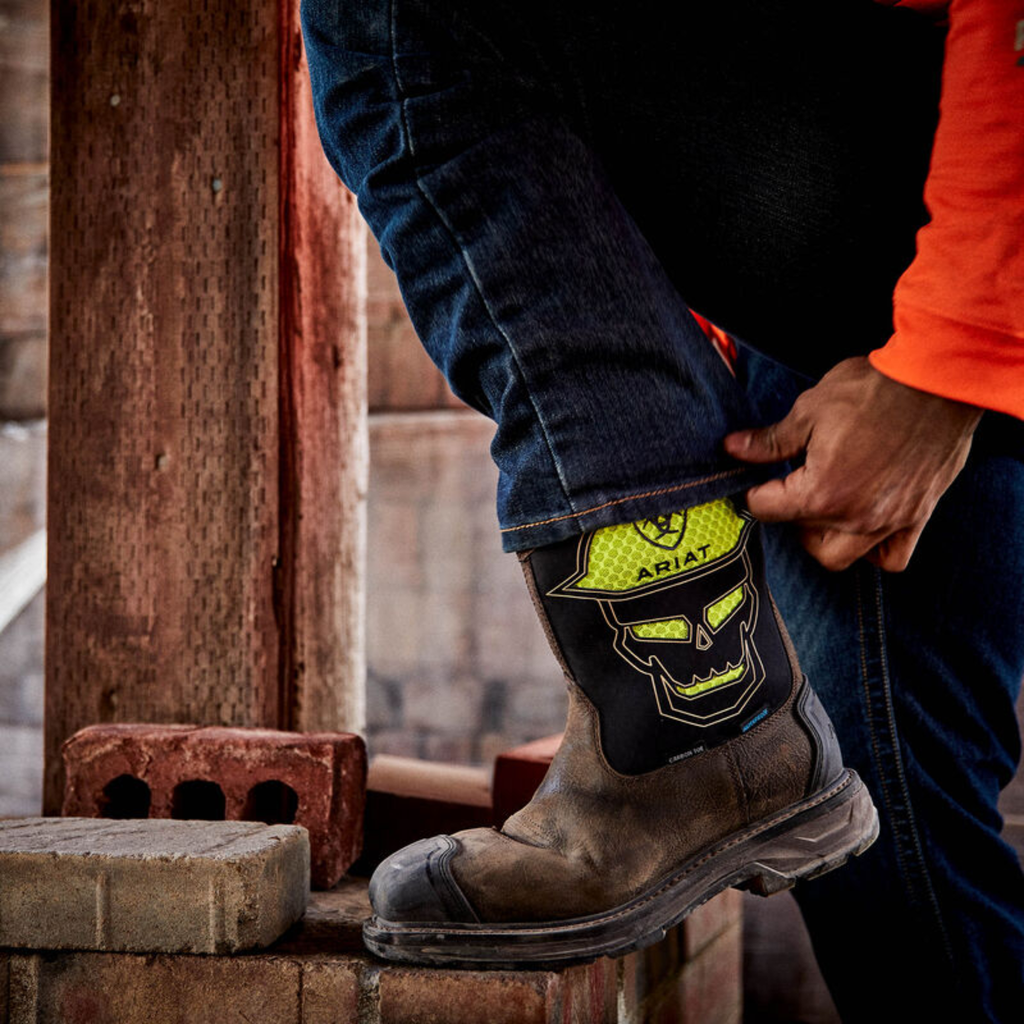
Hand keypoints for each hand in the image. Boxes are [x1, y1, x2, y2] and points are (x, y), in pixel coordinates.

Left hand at [723, 357, 981, 571]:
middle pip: (805, 541)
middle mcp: (854, 517)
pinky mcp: (917, 516)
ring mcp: (888, 521)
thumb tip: (732, 448)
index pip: (767, 509)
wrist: (935, 382)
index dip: (755, 491)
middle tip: (794, 489)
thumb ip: (770, 441)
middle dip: (792, 519)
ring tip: (826, 507)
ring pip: (843, 557)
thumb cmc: (871, 391)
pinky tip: (864, 523)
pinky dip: (874, 551)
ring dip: (826, 539)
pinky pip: (892, 557)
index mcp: (820, 492)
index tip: (760, 478)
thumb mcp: (809, 410)